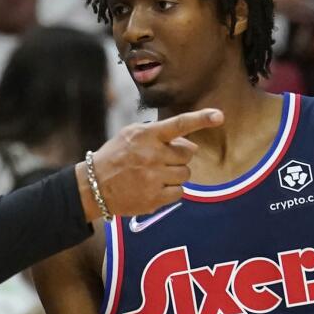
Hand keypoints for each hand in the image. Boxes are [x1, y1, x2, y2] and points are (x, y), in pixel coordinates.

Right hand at [80, 109, 223, 219]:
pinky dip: (172, 191)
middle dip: (180, 156)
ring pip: (186, 174)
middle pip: (188, 154)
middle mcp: (152, 155)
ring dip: (176, 174)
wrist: (93, 187)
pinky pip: (179, 192)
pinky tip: (155, 188)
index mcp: (147, 135)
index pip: (179, 124)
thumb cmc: (115, 157)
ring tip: (157, 175)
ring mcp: (154, 177)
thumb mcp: (131, 135)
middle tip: (162, 160)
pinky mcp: (155, 198)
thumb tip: (190, 143)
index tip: (219, 116)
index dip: (201, 119)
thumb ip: (159, 134)